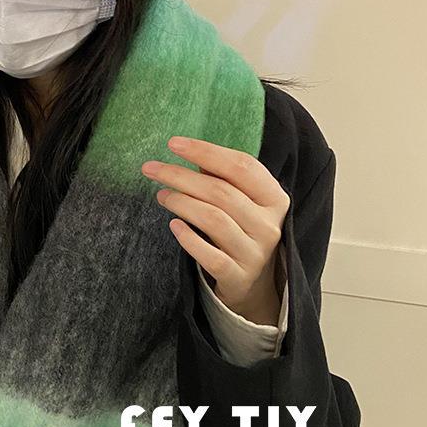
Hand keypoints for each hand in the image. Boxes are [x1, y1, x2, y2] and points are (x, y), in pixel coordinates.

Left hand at [141, 136, 289, 324]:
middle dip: (181, 176)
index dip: (207, 151)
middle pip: (221, 192)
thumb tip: (191, 154)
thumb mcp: (241, 202)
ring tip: (161, 195)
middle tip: (152, 169)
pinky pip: (210, 256)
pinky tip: (173, 225)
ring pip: (214, 220)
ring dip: (181, 203)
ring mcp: (255, 252)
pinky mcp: (238, 276)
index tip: (174, 143)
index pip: (242, 166)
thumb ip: (222, 177)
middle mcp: (269, 225)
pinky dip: (189, 239)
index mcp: (274, 198)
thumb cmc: (241, 230)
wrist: (253, 283)